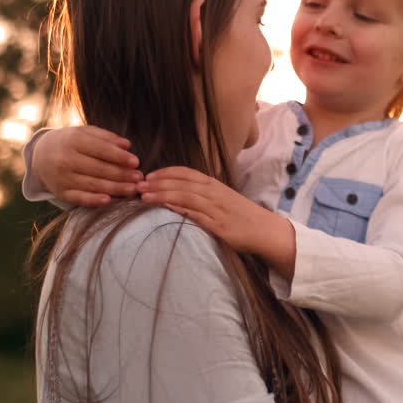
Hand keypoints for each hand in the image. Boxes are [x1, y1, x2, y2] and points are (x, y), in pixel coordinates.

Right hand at [35, 126, 141, 206]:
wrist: (41, 155)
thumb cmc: (71, 142)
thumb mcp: (85, 133)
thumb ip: (106, 137)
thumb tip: (127, 145)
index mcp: (73, 140)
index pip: (100, 149)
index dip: (118, 157)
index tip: (136, 161)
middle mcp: (65, 159)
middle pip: (98, 169)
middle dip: (121, 174)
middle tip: (139, 178)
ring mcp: (62, 177)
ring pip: (92, 184)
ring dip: (115, 188)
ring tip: (133, 189)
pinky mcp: (60, 192)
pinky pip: (79, 198)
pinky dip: (93, 200)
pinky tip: (109, 200)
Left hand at [137, 167, 294, 276]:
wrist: (265, 230)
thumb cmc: (241, 216)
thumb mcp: (222, 200)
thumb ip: (202, 196)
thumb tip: (178, 195)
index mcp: (214, 185)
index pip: (186, 172)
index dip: (165, 172)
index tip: (148, 174)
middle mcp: (214, 193)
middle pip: (182, 182)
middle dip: (158, 182)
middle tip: (138, 183)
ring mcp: (216, 208)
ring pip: (185, 196)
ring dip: (162, 194)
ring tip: (143, 196)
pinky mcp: (218, 225)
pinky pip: (195, 214)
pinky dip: (178, 209)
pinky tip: (164, 208)